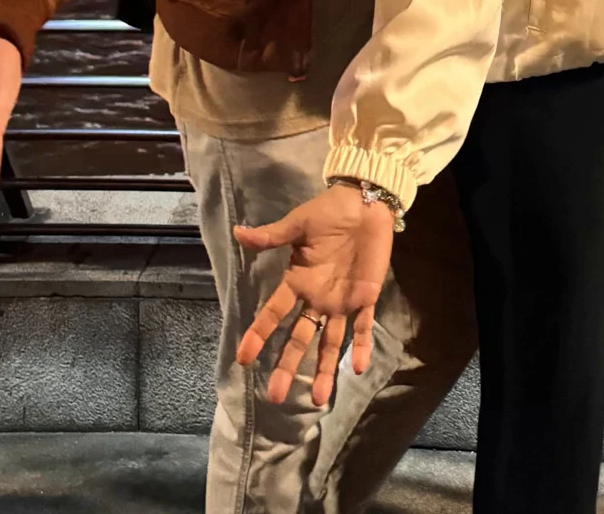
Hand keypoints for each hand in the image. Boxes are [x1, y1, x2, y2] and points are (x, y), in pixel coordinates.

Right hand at [234, 183, 394, 406]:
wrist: (365, 204)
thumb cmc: (329, 212)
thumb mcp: (298, 223)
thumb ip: (271, 235)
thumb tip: (238, 232)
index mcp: (297, 281)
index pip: (274, 313)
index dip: (259, 335)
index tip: (243, 359)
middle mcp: (316, 298)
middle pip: (300, 337)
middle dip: (289, 366)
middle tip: (276, 396)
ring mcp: (341, 301)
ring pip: (331, 342)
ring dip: (326, 369)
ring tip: (320, 399)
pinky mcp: (365, 297)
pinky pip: (362, 327)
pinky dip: (361, 346)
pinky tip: (358, 367)